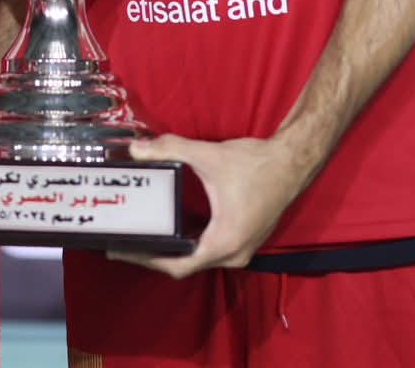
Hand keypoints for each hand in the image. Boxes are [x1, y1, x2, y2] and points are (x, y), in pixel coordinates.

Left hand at [110, 134, 311, 278]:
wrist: (292, 162)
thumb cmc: (256, 164)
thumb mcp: (209, 156)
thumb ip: (171, 150)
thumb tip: (137, 149)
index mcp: (224, 242)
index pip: (178, 265)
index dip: (147, 260)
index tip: (122, 251)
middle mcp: (234, 254)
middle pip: (186, 265)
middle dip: (155, 256)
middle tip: (126, 242)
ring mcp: (242, 250)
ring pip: (199, 259)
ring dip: (173, 251)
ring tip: (144, 236)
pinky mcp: (245, 241)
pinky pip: (211, 251)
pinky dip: (190, 244)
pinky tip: (173, 228)